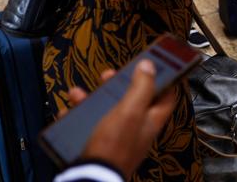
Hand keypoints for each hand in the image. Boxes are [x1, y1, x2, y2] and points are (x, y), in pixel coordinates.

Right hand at [75, 60, 177, 179]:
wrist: (91, 177)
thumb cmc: (114, 145)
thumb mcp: (130, 110)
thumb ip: (142, 87)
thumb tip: (149, 66)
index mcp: (152, 120)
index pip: (167, 96)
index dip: (164, 79)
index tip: (154, 65)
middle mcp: (138, 128)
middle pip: (133, 99)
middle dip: (120, 84)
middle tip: (109, 75)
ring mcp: (118, 137)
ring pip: (108, 110)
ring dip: (94, 98)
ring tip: (80, 93)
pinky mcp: (100, 144)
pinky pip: (90, 125)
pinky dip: (80, 115)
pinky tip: (69, 111)